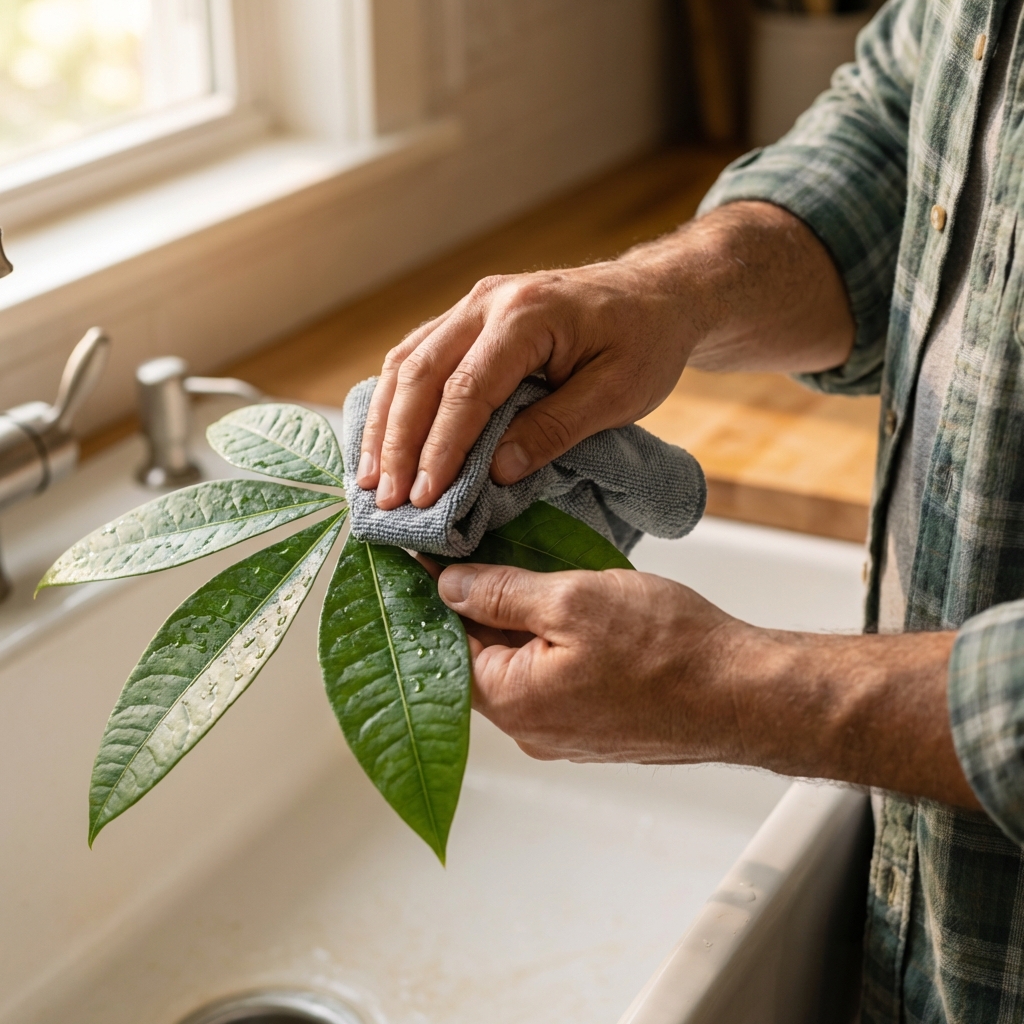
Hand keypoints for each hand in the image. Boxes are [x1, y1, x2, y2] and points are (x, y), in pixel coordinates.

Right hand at [358, 258, 694, 509]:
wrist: (655, 293)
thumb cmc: (645, 342)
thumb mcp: (618, 394)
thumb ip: (555, 428)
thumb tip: (495, 472)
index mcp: (527, 315)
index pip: (466, 390)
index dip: (441, 448)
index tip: (425, 498)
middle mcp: (488, 301)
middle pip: (420, 373)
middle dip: (397, 442)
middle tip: (384, 499)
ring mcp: (473, 305)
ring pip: (407, 362)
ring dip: (384, 423)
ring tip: (371, 480)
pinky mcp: (469, 317)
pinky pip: (417, 356)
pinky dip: (396, 401)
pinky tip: (385, 439)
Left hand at [436, 562, 749, 762]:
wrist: (743, 693)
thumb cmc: (670, 650)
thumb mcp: (573, 599)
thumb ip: (501, 592)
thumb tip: (449, 585)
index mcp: (512, 700)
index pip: (442, 645)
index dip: (429, 595)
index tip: (421, 557)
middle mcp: (529, 728)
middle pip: (475, 659)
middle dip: (469, 606)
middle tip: (466, 552)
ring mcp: (562, 732)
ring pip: (512, 668)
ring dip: (508, 623)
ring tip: (513, 570)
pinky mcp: (591, 725)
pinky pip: (546, 680)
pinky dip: (540, 643)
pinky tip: (554, 608)